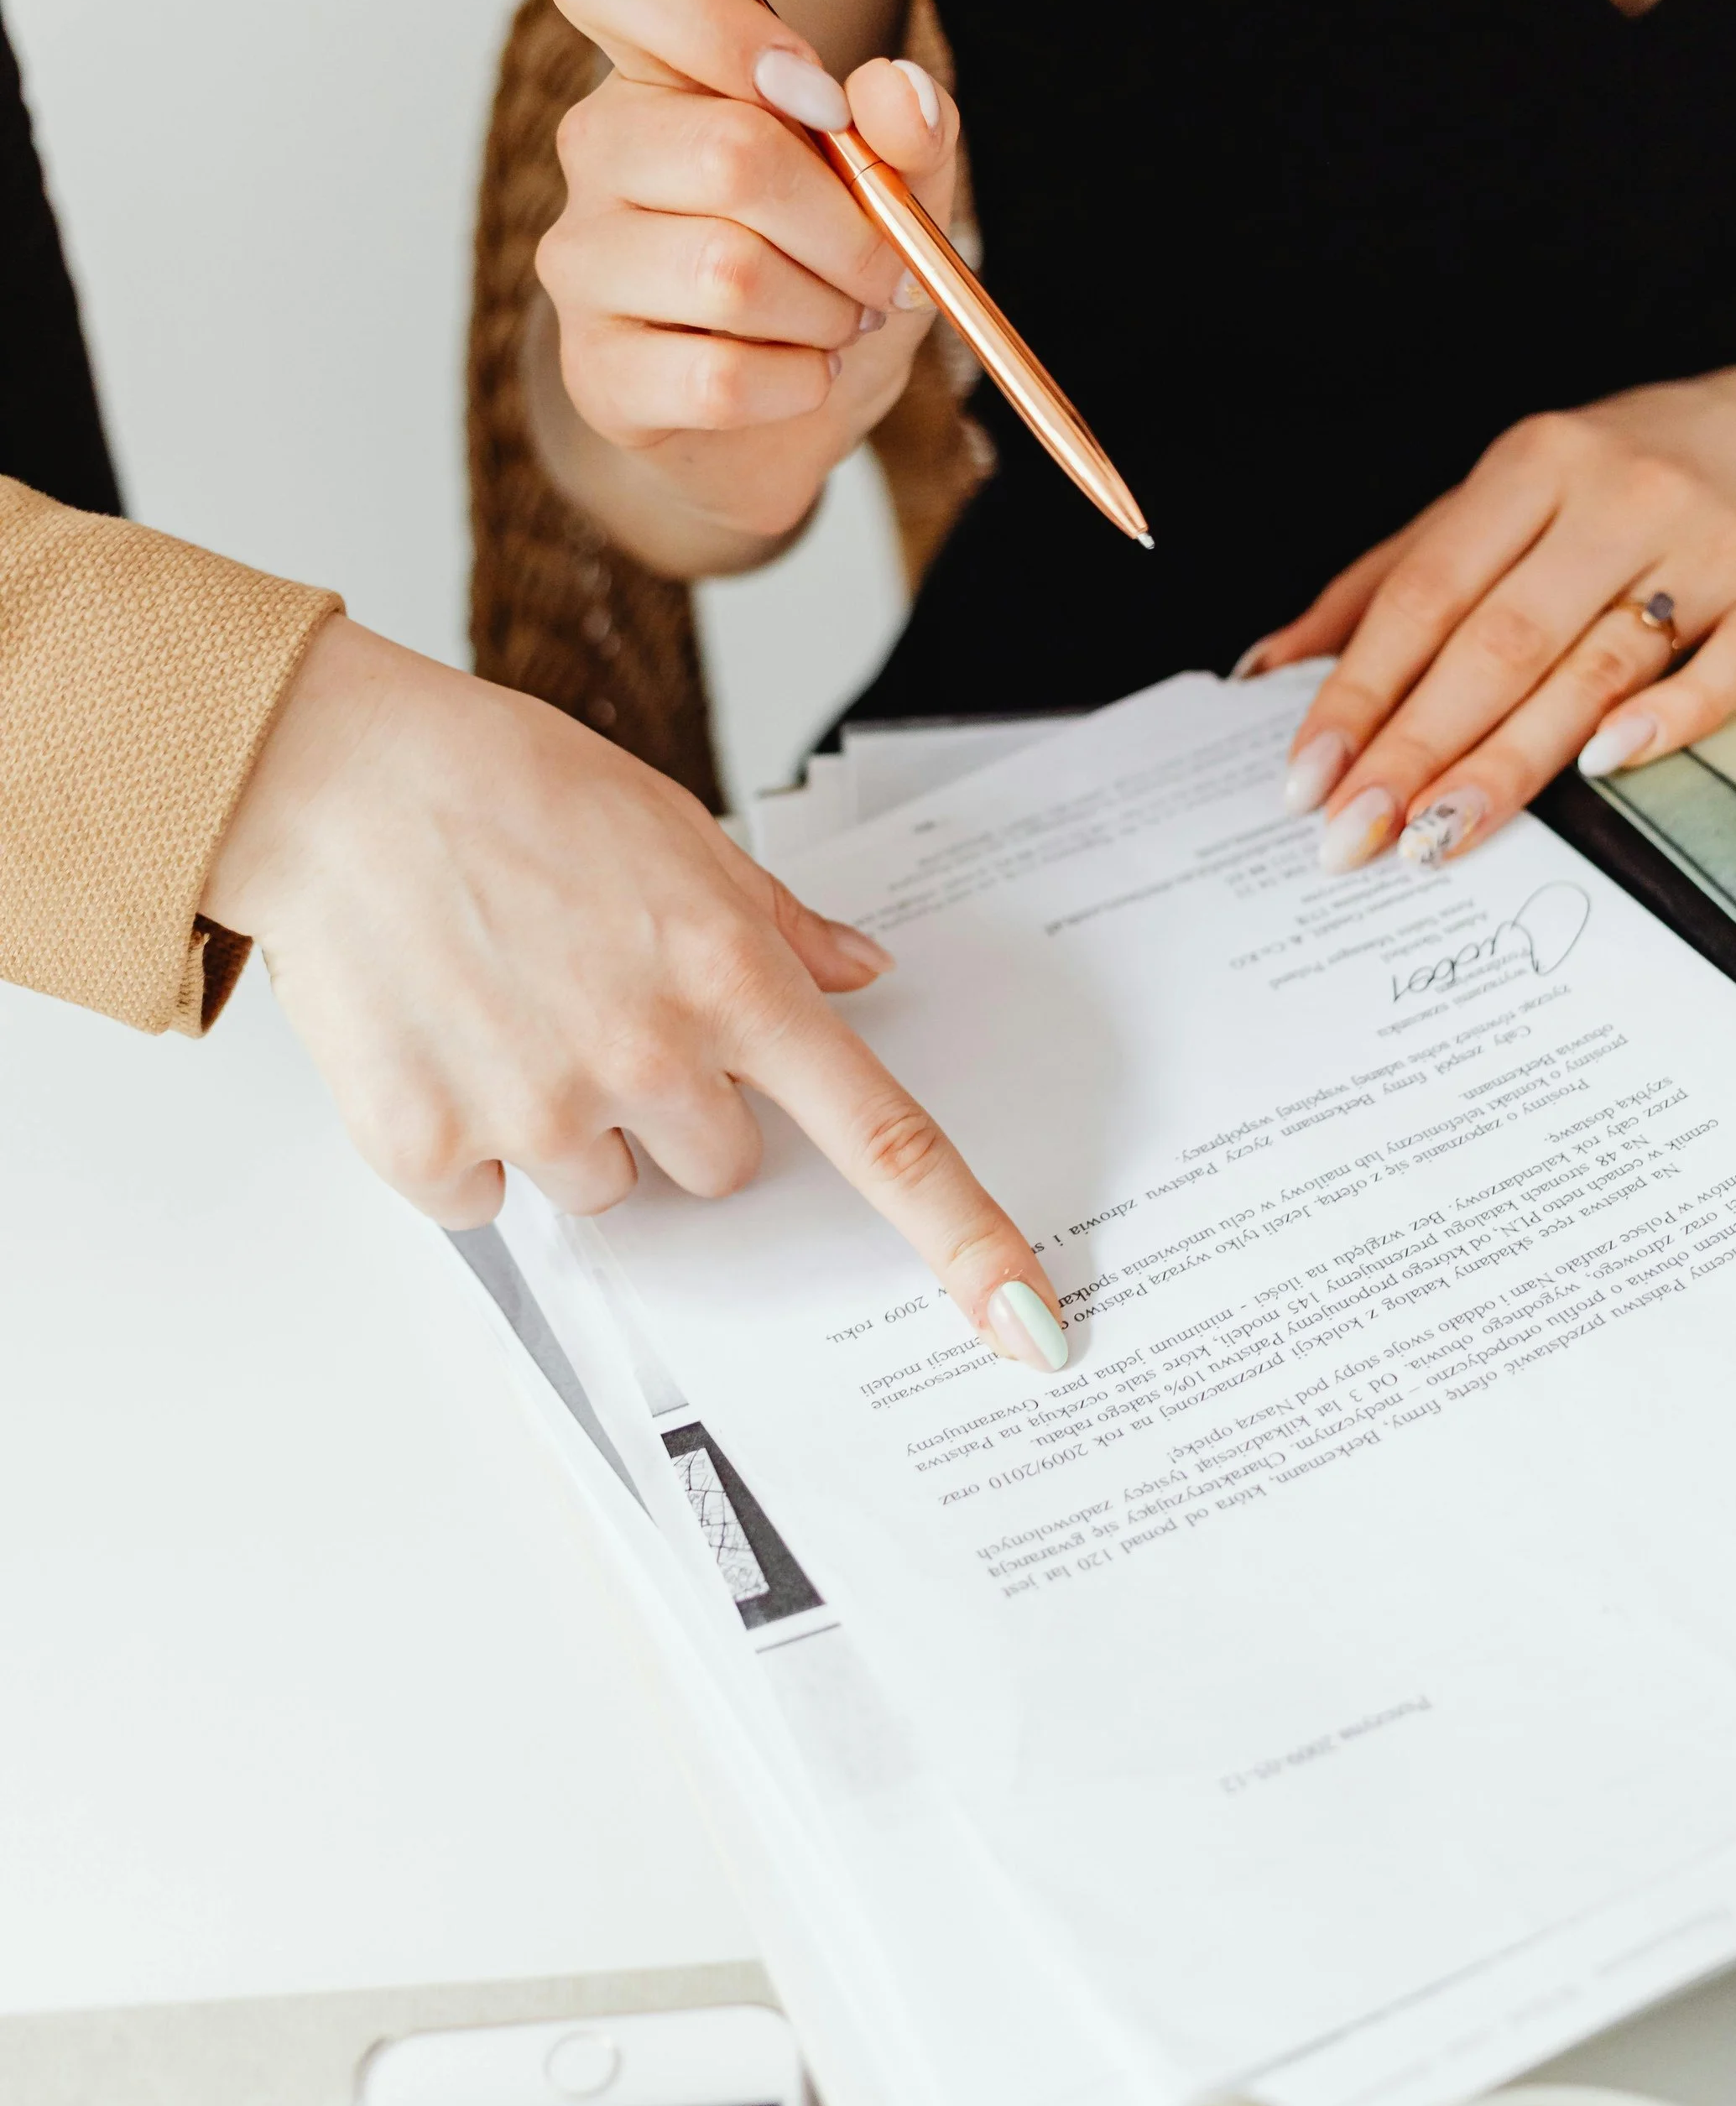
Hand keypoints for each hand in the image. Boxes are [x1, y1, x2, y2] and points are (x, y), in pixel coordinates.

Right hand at [202, 618, 1068, 1368]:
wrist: (339, 781)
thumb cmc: (509, 786)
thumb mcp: (678, 828)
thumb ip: (780, 923)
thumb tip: (864, 973)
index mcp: (731, 978)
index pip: (880, 1137)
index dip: (965, 1240)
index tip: (1027, 1324)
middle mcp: (649, 1058)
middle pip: (722, 1169)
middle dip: (681, 1109)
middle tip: (604, 1010)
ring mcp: (538, 1110)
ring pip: (607, 1190)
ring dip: (572, 1126)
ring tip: (509, 1008)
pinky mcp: (431, 1148)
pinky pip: (489, 1202)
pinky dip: (466, 1142)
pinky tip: (439, 1039)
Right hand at [537, 0, 955, 567]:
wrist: (784, 420)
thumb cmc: (827, 271)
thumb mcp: (899, 184)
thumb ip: (910, 125)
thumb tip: (895, 95)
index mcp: (658, 70)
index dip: (719, 22)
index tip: (816, 99)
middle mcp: (598, 150)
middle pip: (728, 153)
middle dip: (847, 226)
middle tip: (882, 268)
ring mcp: (582, 262)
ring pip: (727, 273)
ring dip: (825, 311)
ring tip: (837, 321)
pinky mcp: (596, 374)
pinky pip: (718, 376)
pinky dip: (796, 383)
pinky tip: (799, 376)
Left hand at [1246, 370, 1735, 871]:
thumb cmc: (1604, 489)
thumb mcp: (1488, 503)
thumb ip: (1378, 584)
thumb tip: (1264, 670)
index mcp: (1532, 464)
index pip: (1425, 594)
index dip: (1359, 691)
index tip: (1308, 779)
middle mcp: (1619, 496)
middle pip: (1500, 641)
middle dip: (1416, 748)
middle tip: (1355, 836)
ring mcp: (1708, 546)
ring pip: (1594, 668)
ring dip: (1509, 761)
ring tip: (1437, 835)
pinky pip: (1725, 671)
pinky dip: (1666, 721)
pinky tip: (1602, 767)